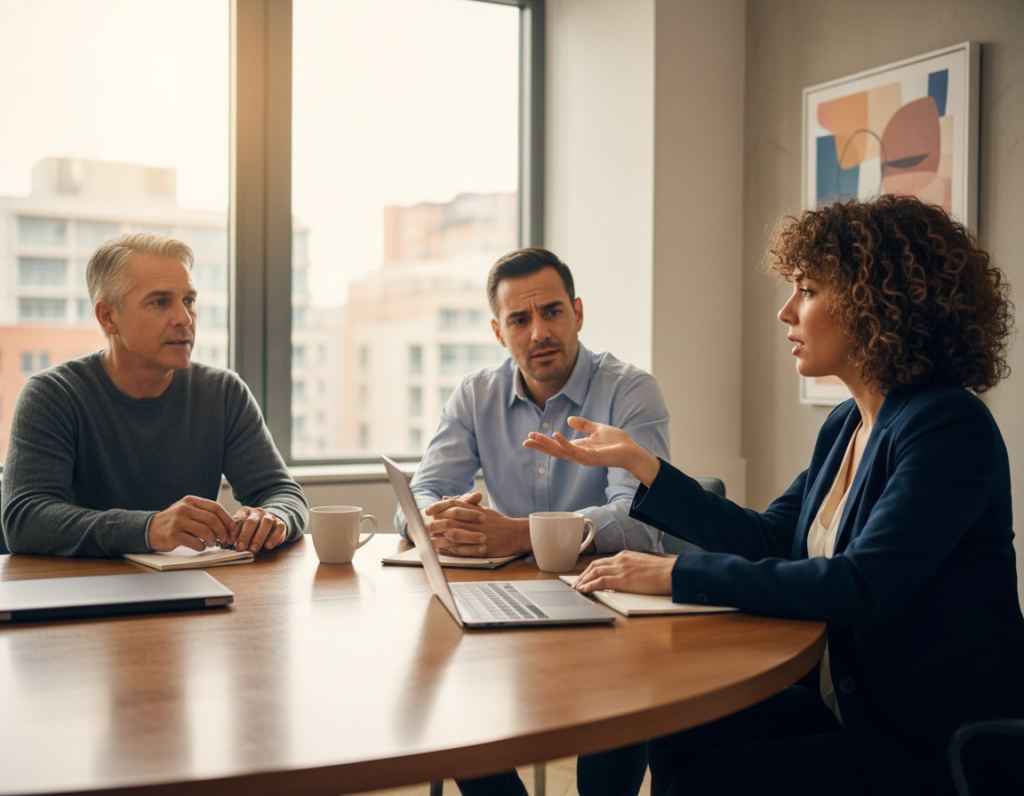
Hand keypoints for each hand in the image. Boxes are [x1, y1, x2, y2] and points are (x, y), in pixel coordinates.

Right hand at [148, 496, 236, 551]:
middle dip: (222, 531)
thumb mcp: (187, 510)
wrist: (149, 529)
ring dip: (212, 540)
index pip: (215, 507)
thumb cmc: (174, 522)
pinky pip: (195, 542)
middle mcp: (184, 509)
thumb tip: (227, 525)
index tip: (232, 528)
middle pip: (211, 519)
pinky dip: (202, 546)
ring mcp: (178, 521)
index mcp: (190, 501)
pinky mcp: (173, 535)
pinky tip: (201, 546)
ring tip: (212, 543)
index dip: (226, 518)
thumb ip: (203, 513)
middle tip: (225, 539)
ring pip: (205, 531)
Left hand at [232, 506, 287, 551]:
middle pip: (252, 521)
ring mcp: (270, 517)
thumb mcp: (240, 529)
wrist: (269, 524)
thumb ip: (234, 534)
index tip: (229, 542)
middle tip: (240, 548)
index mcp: (246, 512)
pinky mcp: (280, 523)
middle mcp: (258, 512)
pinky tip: (268, 546)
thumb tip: (228, 541)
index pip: (238, 520)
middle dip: (245, 535)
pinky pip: (279, 528)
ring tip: (254, 549)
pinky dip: (274, 538)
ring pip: (266, 523)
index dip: (233, 532)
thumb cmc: (251, 529)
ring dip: (259, 537)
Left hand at [422, 495, 529, 557]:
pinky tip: (441, 550)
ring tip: (430, 540)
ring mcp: (476, 535)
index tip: (427, 511)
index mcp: (473, 510)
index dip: (437, 508)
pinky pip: (461, 549)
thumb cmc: (498, 522)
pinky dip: (449, 550)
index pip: (452, 505)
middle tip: (424, 527)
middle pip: (449, 520)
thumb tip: (446, 498)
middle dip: (435, 524)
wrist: (515, 534)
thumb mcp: (480, 509)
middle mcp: (474, 521)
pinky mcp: (479, 548)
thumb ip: (463, 504)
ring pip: (453, 535)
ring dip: (440, 538)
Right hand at [523, 416, 661, 484]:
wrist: (632, 451)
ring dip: (546, 445)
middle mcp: (578, 454)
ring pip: (560, 452)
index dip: (543, 442)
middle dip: (540, 446)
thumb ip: (584, 425)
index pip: (557, 446)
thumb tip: (569, 419)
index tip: (529, 437)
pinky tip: (555, 435)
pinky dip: (563, 444)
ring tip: (534, 437)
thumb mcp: (598, 429)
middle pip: (554, 451)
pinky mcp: (591, 457)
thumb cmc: (617, 442)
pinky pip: (574, 451)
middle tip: (526, 440)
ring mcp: (584, 457)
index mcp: (579, 447)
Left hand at [572, 551, 674, 595]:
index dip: (590, 570)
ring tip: (577, 588)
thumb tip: (626, 577)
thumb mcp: (643, 565)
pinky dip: (589, 585)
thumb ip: (632, 568)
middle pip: (594, 565)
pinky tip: (584, 590)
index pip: (602, 561)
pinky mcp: (622, 579)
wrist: (671, 572)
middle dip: (583, 575)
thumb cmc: (662, 571)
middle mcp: (620, 559)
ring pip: (594, 572)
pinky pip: (600, 581)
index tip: (584, 576)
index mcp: (625, 555)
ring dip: (583, 581)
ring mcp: (620, 568)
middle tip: (576, 583)